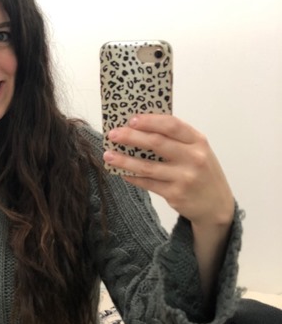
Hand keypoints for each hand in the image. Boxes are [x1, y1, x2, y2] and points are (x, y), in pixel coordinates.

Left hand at [104, 114, 234, 228]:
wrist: (216, 204)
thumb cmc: (202, 172)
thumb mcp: (198, 151)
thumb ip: (177, 140)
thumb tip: (142, 129)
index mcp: (199, 141)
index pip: (172, 125)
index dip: (150, 121)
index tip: (131, 119)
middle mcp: (193, 157)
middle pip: (157, 143)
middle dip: (132, 137)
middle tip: (113, 134)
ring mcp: (184, 177)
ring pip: (147, 166)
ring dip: (124, 160)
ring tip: (108, 155)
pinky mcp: (174, 194)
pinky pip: (147, 184)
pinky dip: (132, 177)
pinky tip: (121, 172)